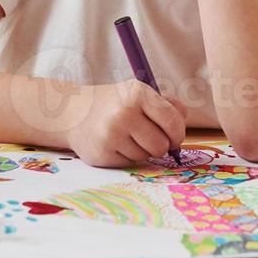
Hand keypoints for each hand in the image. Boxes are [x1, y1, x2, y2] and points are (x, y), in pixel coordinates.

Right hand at [63, 79, 186, 167]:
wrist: (75, 112)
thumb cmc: (116, 104)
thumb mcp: (139, 94)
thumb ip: (167, 106)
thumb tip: (182, 124)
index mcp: (138, 93)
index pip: (173, 121)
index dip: (178, 134)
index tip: (174, 137)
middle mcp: (124, 112)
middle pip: (162, 145)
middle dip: (160, 145)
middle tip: (148, 138)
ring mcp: (112, 134)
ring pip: (146, 156)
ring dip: (141, 150)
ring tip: (126, 137)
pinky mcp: (102, 153)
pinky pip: (130, 163)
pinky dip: (126, 157)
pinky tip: (115, 144)